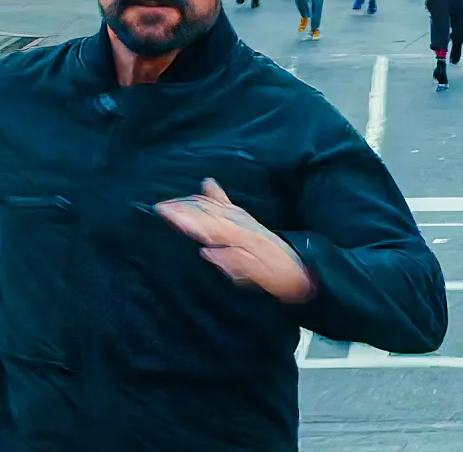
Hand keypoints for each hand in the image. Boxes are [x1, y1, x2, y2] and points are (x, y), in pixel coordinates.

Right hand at [156, 179, 315, 303]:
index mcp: (239, 236)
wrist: (303, 271)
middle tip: (159, 206)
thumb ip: (231, 262)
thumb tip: (206, 250)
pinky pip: (225, 203)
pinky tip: (207, 184)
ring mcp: (244, 219)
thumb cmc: (278, 277)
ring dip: (191, 201)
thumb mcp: (255, 275)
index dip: (183, 218)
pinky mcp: (247, 221)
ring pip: (213, 204)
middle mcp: (240, 222)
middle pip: (206, 210)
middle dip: (182, 207)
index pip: (205, 224)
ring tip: (171, 201)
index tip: (163, 212)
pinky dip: (212, 194)